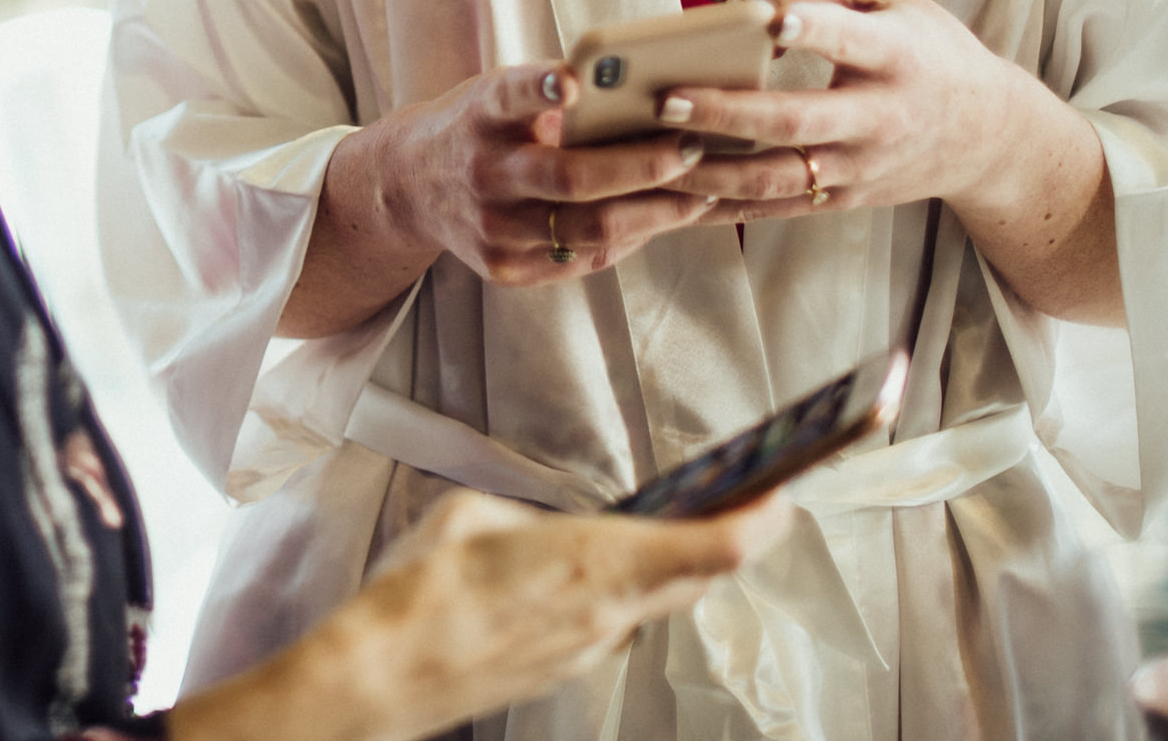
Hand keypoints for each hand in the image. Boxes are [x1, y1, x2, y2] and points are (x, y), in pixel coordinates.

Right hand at [172, 490, 789, 740]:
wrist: (385, 676)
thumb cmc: (420, 596)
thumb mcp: (471, 517)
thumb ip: (525, 518)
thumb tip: (541, 529)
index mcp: (596, 562)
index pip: (712, 547)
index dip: (759, 519)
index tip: (783, 491)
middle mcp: (608, 613)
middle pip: (697, 576)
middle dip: (728, 536)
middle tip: (747, 500)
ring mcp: (589, 648)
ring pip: (657, 602)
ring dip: (673, 566)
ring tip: (669, 528)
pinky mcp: (564, 668)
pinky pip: (613, 624)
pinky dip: (623, 595)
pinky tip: (588, 573)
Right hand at [287, 60, 734, 333]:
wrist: (409, 185)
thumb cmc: (479, 127)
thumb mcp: (498, 96)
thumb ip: (552, 98)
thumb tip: (646, 97)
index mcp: (478, 116)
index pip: (507, 97)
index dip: (540, 88)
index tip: (574, 80)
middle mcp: (480, 173)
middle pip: (568, 178)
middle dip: (641, 165)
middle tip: (693, 148)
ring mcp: (490, 228)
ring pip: (587, 229)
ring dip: (654, 212)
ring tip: (702, 192)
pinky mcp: (501, 268)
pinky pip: (579, 260)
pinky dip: (627, 238)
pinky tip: (661, 219)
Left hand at [665, 0, 1045, 221]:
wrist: (989, 136)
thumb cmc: (928, 51)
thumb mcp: (898, 0)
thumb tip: (756, 4)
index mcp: (897, 56)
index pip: (851, 40)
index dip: (813, 28)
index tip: (768, 18)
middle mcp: (878, 117)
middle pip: (798, 121)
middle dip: (729, 112)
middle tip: (667, 97)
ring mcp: (860, 166)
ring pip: (778, 178)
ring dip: (711, 170)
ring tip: (653, 152)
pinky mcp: (844, 199)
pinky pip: (775, 208)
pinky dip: (723, 207)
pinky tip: (674, 196)